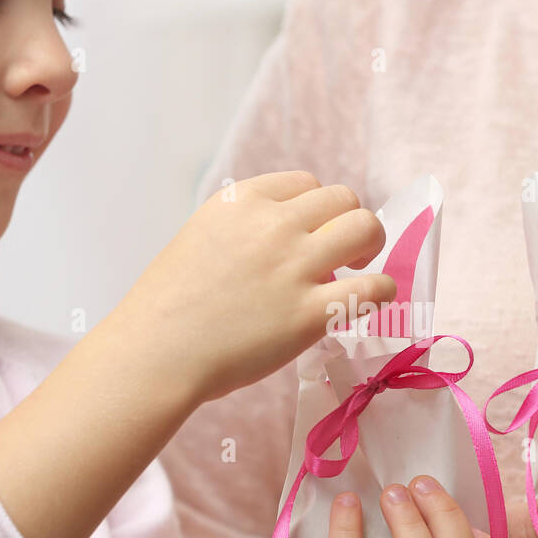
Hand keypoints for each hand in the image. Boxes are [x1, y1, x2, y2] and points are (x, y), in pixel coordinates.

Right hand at [121, 170, 396, 403]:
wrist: (155, 352)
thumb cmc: (167, 306)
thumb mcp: (201, 238)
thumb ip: (243, 228)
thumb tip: (285, 236)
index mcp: (242, 202)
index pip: (306, 184)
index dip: (316, 210)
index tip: (310, 235)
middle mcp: (273, 225)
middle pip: (343, 199)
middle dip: (348, 223)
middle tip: (342, 254)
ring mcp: (294, 267)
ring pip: (365, 228)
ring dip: (371, 247)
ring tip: (360, 269)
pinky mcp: (311, 313)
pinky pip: (374, 287)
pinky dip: (382, 290)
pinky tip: (371, 300)